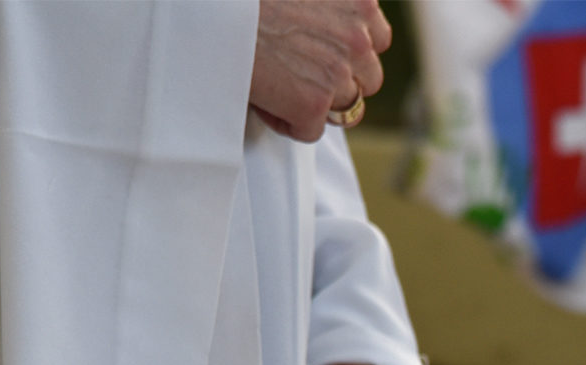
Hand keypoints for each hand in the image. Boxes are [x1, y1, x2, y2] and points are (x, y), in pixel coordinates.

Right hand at [249, 0, 391, 140]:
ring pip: (345, 107)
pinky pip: (311, 130)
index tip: (321, 52)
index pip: (377, 38)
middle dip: (340, 80)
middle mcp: (358, 35)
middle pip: (369, 78)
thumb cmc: (242, 1)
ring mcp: (339, 71)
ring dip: (316, 102)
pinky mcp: (315, 103)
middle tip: (299, 73)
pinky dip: (286, 122)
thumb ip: (324, 8)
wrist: (208, 12)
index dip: (349, 51)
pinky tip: (262, 99)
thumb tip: (321, 36)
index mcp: (358, 0)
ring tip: (277, 85)